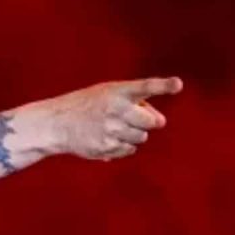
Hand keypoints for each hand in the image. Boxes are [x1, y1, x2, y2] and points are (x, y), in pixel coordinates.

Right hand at [43, 76, 182, 159]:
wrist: (57, 123)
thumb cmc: (88, 105)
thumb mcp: (107, 93)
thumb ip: (136, 101)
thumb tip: (160, 121)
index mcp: (117, 91)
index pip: (144, 87)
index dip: (162, 86)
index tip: (178, 84)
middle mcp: (115, 110)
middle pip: (153, 121)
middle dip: (149, 121)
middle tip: (136, 118)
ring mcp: (111, 130)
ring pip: (142, 137)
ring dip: (133, 133)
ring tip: (113, 127)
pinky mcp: (107, 147)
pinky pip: (130, 149)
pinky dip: (122, 145)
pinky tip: (106, 138)